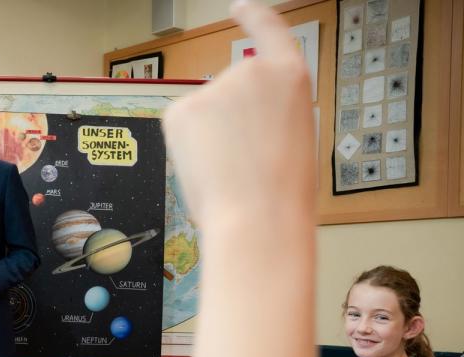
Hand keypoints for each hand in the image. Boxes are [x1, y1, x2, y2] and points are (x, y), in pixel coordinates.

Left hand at [161, 0, 313, 229]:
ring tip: (229, 170)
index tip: (240, 6)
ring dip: (209, 138)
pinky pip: (182, 128)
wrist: (258, 217)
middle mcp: (250, 71)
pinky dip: (187, 148)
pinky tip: (207, 168)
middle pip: (228, 92)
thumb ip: (268, 114)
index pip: (269, 31)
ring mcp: (212, 87)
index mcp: (290, 77)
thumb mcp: (293, 136)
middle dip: (228, 123)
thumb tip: (231, 122)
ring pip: (204, 114)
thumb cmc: (282, 194)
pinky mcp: (180, 109)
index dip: (254, 16)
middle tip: (242, 162)